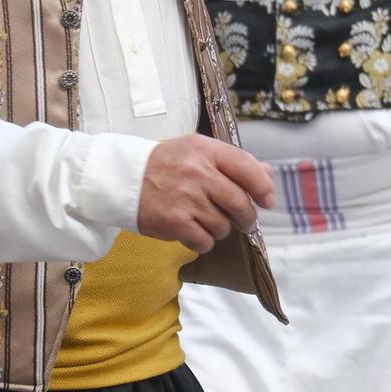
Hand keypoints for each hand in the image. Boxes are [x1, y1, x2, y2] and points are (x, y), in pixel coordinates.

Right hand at [136, 134, 276, 254]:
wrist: (122, 178)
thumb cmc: (164, 164)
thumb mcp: (196, 151)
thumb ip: (232, 162)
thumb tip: (267, 172)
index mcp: (205, 150)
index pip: (247, 167)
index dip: (263, 187)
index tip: (268, 201)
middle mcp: (197, 172)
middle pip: (239, 202)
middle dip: (246, 217)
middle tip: (243, 221)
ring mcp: (186, 198)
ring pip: (223, 226)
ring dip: (219, 228)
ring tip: (204, 220)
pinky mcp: (175, 222)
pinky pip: (205, 241)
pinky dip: (202, 241)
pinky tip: (191, 231)